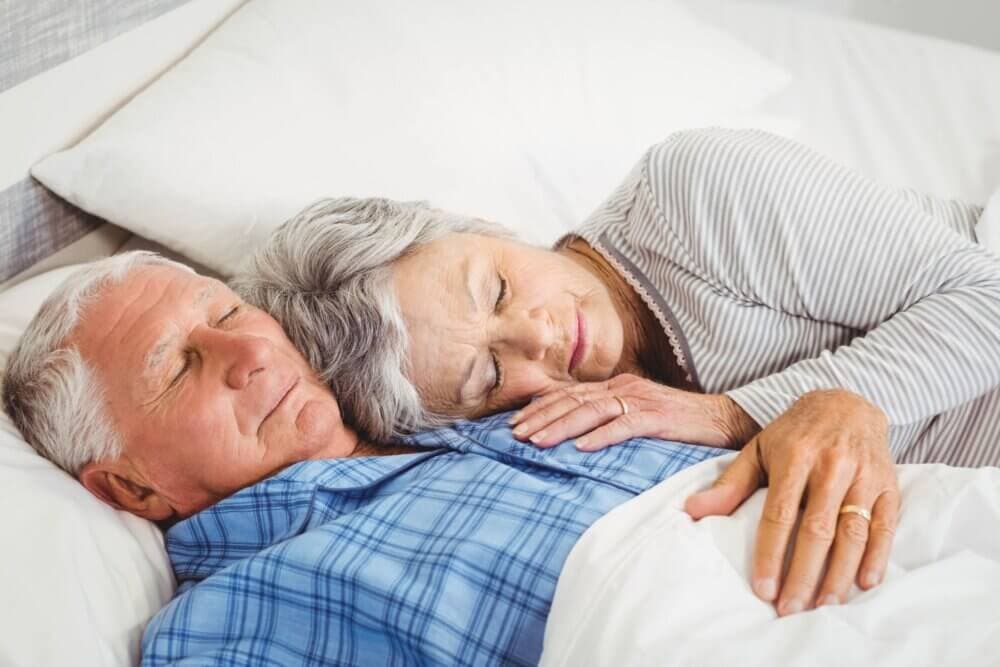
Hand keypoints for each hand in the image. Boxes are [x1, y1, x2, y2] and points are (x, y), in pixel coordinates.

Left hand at [508, 373, 759, 450]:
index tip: (514, 423)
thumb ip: (610, 419)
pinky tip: (582, 448)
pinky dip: (602, 436)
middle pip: (573, 400)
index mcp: (616, 386)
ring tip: (538, 442)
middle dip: (541, 418)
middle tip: (514, 435)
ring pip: (591, 411)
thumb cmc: (678, 422)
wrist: (723, 419)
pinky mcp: (658, 417)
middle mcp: (624, 388)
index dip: (540, 407)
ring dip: (562, 427)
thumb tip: (576, 436)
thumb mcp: (638, 415)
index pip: (569, 394)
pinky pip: (625, 425)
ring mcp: (641, 401)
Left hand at [684, 389, 899, 614]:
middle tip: (790, 609)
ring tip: (824, 605)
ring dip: (839, 573)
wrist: (847, 402)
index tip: (763, 588)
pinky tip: (864, 583)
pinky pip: (885, 525)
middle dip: (803, 574)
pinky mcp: (888, 485)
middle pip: (817, 530)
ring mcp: (863, 476)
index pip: (779, 514)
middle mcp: (831, 466)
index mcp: (794, 457)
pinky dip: (877, 556)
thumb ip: (730, 484)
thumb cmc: (794, 434)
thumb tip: (692, 511)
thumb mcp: (758, 449)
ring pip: (852, 532)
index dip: (770, 554)